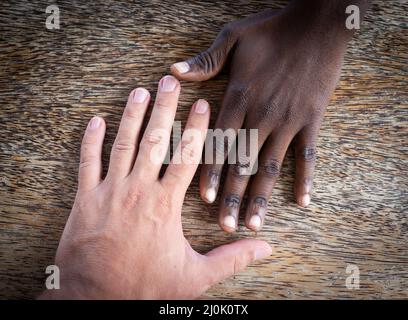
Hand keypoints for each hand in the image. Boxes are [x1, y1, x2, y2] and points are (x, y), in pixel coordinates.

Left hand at [39, 76, 271, 298]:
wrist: (96, 301)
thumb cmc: (146, 288)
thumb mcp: (195, 277)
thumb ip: (232, 259)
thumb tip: (266, 249)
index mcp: (166, 204)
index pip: (186, 157)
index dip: (196, 128)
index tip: (202, 104)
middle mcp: (138, 191)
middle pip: (154, 140)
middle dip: (164, 108)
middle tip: (169, 81)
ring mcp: (109, 192)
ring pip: (122, 145)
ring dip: (131, 116)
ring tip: (139, 91)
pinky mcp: (86, 200)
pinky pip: (87, 163)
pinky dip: (91, 141)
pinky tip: (96, 120)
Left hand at [171, 1, 357, 231]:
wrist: (318, 23)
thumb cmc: (272, 29)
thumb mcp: (233, 36)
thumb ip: (205, 60)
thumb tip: (173, 71)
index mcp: (238, 98)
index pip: (220, 143)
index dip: (212, 172)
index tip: (206, 199)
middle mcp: (261, 115)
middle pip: (242, 162)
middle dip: (233, 195)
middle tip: (226, 225)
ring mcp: (288, 120)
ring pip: (271, 166)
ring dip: (262, 196)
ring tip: (255, 224)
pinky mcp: (311, 119)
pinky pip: (307, 154)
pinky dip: (306, 178)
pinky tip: (302, 202)